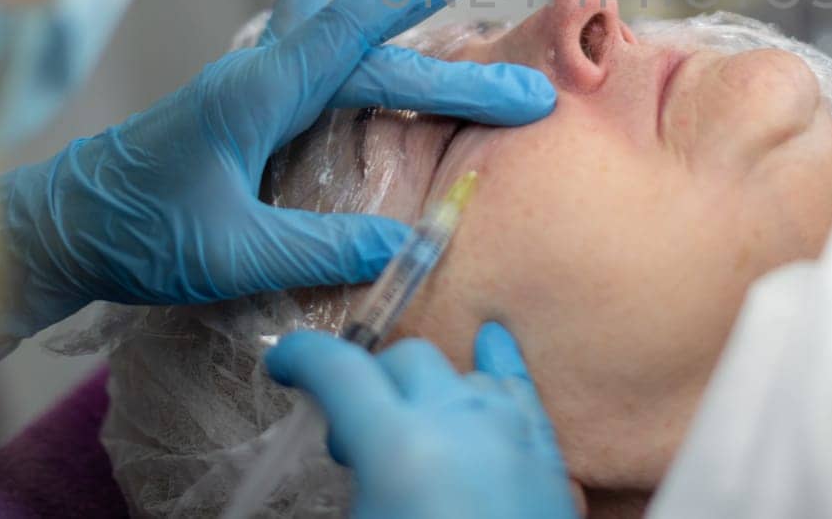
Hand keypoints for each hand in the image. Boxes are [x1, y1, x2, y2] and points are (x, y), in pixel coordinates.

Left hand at [0, 0, 555, 337]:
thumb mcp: (228, 256)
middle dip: (443, 27)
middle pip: (367, 41)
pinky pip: (300, 24)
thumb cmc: (135, 237)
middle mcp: (258, 72)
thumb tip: (406, 244)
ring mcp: (252, 77)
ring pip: (340, 23)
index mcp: (256, 96)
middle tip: (506, 2)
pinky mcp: (246, 93)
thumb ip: (317, 249)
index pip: (353, 34)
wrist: (59, 226)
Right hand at [267, 324, 579, 518]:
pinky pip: (520, 391)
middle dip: (367, 384)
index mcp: (399, 446)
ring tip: (410, 436)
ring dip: (426, 391)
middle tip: (348, 443)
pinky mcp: (546, 459)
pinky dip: (499, 364)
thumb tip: (347, 472)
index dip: (303, 358)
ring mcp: (511, 434)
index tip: (284, 367)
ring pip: (462, 373)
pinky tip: (492, 342)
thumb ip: (347, 490)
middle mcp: (460, 421)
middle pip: (404, 362)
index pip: (341, 369)